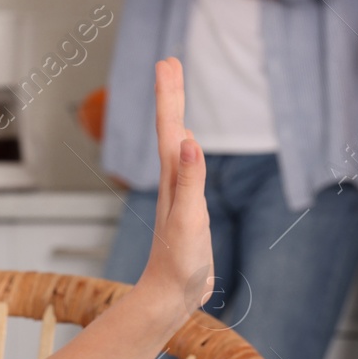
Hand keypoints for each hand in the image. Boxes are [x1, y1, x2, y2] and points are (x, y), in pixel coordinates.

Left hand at [135, 58, 213, 320]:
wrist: (170, 296)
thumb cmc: (178, 263)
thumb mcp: (189, 220)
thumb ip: (190, 181)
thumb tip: (188, 141)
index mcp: (173, 179)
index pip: (171, 127)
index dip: (170, 95)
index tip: (167, 62)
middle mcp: (173, 181)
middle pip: (172, 128)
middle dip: (172, 95)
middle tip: (170, 63)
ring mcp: (180, 193)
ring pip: (176, 144)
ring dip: (176, 115)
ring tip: (176, 94)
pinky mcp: (188, 206)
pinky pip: (186, 166)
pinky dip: (187, 148)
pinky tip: (188, 145)